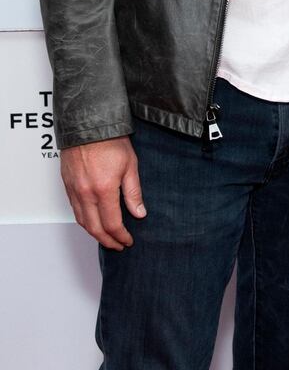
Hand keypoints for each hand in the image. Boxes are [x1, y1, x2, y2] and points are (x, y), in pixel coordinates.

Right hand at [60, 135, 145, 249]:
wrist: (88, 124)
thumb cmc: (110, 140)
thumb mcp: (130, 165)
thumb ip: (133, 192)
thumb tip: (139, 214)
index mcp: (103, 190)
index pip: (112, 224)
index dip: (121, 236)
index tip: (128, 240)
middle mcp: (86, 193)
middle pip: (95, 228)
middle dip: (107, 241)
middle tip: (118, 245)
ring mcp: (74, 190)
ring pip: (82, 222)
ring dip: (94, 234)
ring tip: (107, 238)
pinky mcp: (67, 185)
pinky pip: (74, 210)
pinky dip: (84, 221)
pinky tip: (93, 222)